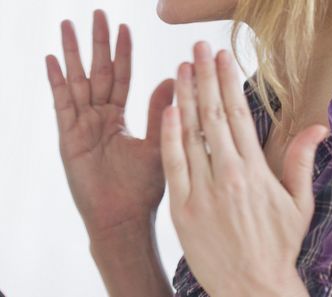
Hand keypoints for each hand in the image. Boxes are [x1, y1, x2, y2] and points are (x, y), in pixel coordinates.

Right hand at [46, 10, 173, 239]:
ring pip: (77, 82)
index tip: (124, 27)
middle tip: (97, 14)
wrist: (123, 217)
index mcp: (121, 118)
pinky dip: (56, 82)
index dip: (123, 53)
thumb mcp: (157, 144)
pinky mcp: (68, 138)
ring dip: (72, 54)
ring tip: (67, 25)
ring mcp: (82, 126)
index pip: (123, 77)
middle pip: (99, 72)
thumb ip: (161, 111)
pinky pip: (61, 104)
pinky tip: (51, 60)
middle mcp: (101, 118)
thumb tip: (175, 78)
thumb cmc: (142, 188)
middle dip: (97, 43)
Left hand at [160, 42, 327, 296]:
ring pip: (189, 134)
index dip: (228, 81)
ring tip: (180, 69)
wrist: (250, 286)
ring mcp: (201, 191)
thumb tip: (318, 127)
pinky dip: (168, 136)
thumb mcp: (299, 204)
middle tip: (198, 49)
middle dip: (204, 77)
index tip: (222, 57)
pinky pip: (172, 165)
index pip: (238, 114)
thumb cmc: (276, 246)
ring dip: (184, 98)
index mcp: (254, 171)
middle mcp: (227, 175)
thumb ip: (302, 162)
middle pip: (211, 115)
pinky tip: (167, 110)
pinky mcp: (181, 208)